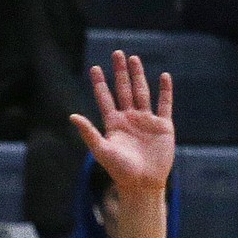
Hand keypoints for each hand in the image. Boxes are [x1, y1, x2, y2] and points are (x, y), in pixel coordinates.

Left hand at [70, 51, 173, 196]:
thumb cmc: (120, 171)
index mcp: (113, 125)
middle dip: (120, 72)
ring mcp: (146, 121)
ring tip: (133, 59)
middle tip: (117, 53)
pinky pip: (164, 104)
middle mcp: (129, 119)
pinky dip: (165, 90)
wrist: (142, 184)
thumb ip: (88, 132)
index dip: (100, 84)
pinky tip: (164, 77)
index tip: (95, 68)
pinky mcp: (163, 125)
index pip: (105, 99)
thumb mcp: (101, 150)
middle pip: (124, 90)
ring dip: (138, 75)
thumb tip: (72, 116)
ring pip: (142, 92)